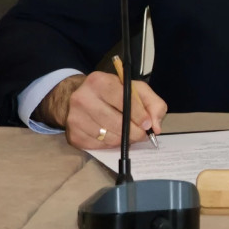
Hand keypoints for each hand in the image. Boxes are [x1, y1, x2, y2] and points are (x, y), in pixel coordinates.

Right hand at [37, 72, 165, 149]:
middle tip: (142, 135)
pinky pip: (99, 146)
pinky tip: (114, 136)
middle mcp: (82, 98)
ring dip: (123, 139)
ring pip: (108, 137)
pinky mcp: (73, 135)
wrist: (82, 98)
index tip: (147, 124)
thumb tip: (156, 127)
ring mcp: (74, 118)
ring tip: (129, 135)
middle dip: (134, 132)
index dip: (138, 114)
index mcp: (99, 81)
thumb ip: (153, 104)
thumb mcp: (136, 90)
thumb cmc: (114, 93)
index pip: (122, 99)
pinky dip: (111, 144)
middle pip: (115, 122)